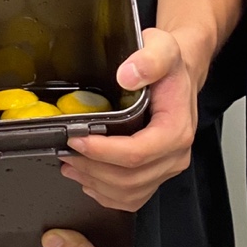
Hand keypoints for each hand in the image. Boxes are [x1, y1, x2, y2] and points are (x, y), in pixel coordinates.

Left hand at [60, 27, 196, 210]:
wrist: (181, 73)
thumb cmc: (170, 65)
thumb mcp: (162, 49)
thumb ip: (148, 60)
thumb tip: (127, 75)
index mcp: (176, 129)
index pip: (136, 153)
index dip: (103, 151)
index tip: (76, 139)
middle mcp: (175, 154)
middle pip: (130, 178)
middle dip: (92, 169)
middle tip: (66, 152)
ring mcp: (166, 167)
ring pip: (129, 193)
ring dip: (96, 184)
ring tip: (71, 165)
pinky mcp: (157, 174)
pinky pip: (133, 197)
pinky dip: (108, 194)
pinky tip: (89, 180)